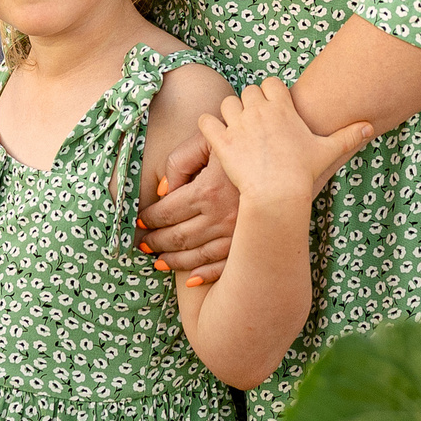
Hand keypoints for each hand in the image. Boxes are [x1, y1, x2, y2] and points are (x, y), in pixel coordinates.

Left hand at [140, 137, 236, 284]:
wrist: (281, 154)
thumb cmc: (239, 143)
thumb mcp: (206, 141)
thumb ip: (179, 163)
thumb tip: (163, 192)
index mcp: (207, 191)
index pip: (167, 212)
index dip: (149, 219)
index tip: (139, 222)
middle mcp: (222, 216)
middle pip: (179, 236)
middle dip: (157, 242)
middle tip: (143, 245)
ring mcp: (237, 233)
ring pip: (197, 255)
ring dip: (174, 261)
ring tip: (159, 262)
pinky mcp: (250, 241)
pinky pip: (224, 265)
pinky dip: (206, 275)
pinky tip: (191, 279)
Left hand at [197, 79, 374, 213]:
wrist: (278, 193)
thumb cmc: (303, 173)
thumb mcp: (327, 151)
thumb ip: (348, 137)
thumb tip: (370, 128)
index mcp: (282, 107)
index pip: (270, 83)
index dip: (269, 93)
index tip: (272, 108)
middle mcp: (259, 110)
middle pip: (248, 91)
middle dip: (250, 103)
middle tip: (254, 123)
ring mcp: (238, 124)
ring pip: (227, 103)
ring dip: (230, 113)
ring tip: (237, 130)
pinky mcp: (222, 141)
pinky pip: (206, 121)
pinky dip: (208, 127)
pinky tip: (216, 137)